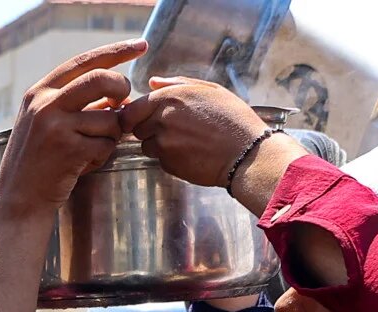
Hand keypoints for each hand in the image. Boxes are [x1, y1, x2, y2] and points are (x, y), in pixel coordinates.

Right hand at [0, 40, 144, 218]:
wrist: (18, 200)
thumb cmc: (37, 161)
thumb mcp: (46, 123)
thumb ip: (75, 103)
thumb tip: (117, 92)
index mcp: (39, 92)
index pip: (84, 62)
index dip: (116, 52)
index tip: (141, 45)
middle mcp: (44, 104)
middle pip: (101, 79)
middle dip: (121, 90)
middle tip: (123, 104)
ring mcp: (55, 127)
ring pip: (109, 118)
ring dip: (110, 136)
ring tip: (90, 150)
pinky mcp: (67, 150)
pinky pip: (106, 145)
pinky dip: (102, 156)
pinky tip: (83, 165)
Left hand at [118, 77, 272, 189]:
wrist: (247, 152)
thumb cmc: (232, 118)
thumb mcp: (210, 90)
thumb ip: (177, 84)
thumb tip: (152, 82)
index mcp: (169, 97)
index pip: (131, 110)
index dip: (137, 116)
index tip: (149, 118)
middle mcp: (162, 119)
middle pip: (136, 128)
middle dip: (149, 129)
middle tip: (176, 129)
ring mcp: (163, 142)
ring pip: (146, 145)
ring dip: (158, 144)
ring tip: (187, 141)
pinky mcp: (167, 162)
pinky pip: (159, 160)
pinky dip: (169, 158)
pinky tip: (191, 153)